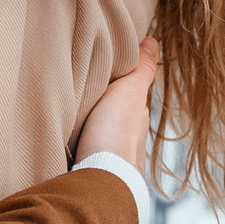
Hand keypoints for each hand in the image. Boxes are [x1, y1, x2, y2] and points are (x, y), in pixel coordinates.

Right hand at [73, 38, 159, 176]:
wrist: (102, 182)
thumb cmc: (115, 136)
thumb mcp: (129, 92)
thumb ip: (140, 70)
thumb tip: (153, 41)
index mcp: (137, 119)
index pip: (131, 100)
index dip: (120, 89)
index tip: (106, 79)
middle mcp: (130, 142)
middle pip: (116, 122)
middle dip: (105, 114)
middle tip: (85, 101)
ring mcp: (114, 162)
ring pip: (103, 141)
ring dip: (92, 134)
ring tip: (74, 124)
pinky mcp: (95, 176)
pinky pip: (90, 157)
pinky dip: (83, 151)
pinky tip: (71, 149)